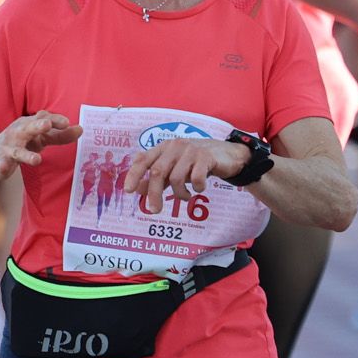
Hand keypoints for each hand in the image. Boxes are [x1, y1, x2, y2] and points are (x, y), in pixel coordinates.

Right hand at [0, 111, 81, 181]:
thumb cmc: (22, 143)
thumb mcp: (41, 138)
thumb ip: (60, 135)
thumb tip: (81, 129)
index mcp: (29, 124)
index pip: (44, 119)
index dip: (55, 120)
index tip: (67, 123)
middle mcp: (18, 133)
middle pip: (28, 128)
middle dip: (37, 126)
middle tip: (47, 125)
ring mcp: (8, 148)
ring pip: (18, 151)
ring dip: (26, 154)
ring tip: (37, 160)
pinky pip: (1, 165)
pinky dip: (2, 167)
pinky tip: (3, 169)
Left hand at [127, 138, 252, 211]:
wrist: (228, 155)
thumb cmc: (197, 163)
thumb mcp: (175, 169)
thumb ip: (157, 179)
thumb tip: (137, 189)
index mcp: (164, 148)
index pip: (143, 160)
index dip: (134, 174)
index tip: (129, 191)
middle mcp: (175, 146)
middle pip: (158, 172)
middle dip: (154, 194)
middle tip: (154, 210)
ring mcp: (191, 150)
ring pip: (176, 178)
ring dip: (180, 194)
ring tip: (186, 196)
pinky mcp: (206, 157)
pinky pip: (196, 178)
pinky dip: (197, 188)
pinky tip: (200, 188)